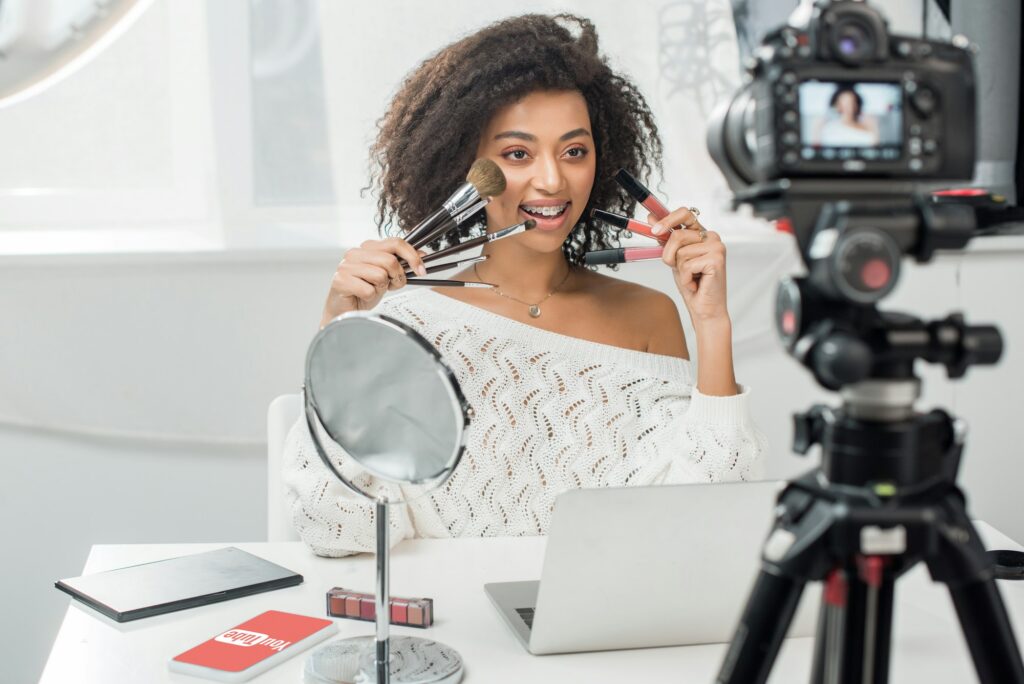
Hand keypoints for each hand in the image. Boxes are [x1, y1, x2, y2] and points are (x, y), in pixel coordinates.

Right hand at [321, 237, 426, 327]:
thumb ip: (403, 263)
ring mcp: (346, 266)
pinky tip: (363, 296)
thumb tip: (423, 254)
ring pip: (380, 275)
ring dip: (381, 288)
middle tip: (391, 285)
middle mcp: (355, 253)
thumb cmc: (365, 292)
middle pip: (390, 260)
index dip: (412, 256)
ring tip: (373, 290)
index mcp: (367, 247)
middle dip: (397, 277)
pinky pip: (369, 290)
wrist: (346, 311)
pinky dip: (370, 297)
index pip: (395, 242)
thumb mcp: (389, 276)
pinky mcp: (340, 280)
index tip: (421, 270)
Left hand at [650, 208, 728, 325]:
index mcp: (702, 233)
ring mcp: (717, 247)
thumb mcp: (674, 258)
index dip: (668, 219)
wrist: (704, 309)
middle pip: (677, 236)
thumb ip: (665, 238)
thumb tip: (651, 217)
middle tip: (677, 268)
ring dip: (679, 269)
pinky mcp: (716, 260)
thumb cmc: (692, 284)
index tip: (654, 229)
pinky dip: (686, 277)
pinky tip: (696, 283)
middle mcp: (712, 237)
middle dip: (669, 255)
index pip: (685, 213)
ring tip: (691, 277)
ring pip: (680, 252)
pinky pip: (686, 265)